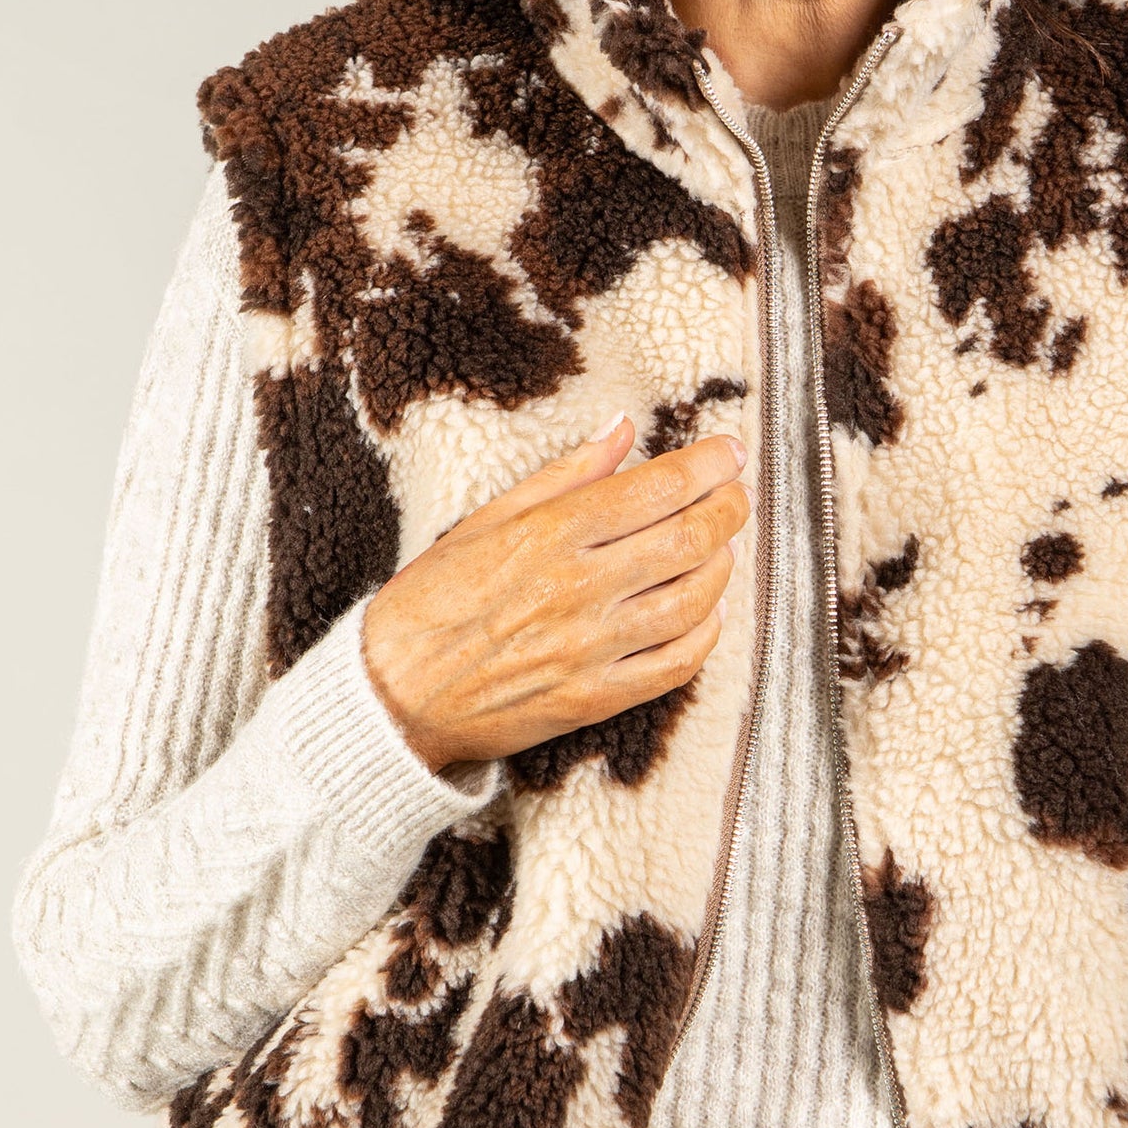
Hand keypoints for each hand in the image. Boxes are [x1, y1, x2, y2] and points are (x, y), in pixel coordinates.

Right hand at [360, 413, 749, 770]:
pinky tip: (707, 611)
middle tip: (736, 495)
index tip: (730, 451)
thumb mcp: (486, 519)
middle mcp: (578, 588)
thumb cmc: (432, 601)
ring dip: (723, 566)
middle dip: (728, 509)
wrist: (391, 694)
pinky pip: (676, 664)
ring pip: (693, 599)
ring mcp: (591, 648)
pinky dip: (706, 632)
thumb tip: (622, 429)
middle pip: (689, 539)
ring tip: (724, 546)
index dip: (708, 465)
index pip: (656, 488)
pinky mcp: (596, 698)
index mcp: (550, 535)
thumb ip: (564, 474)